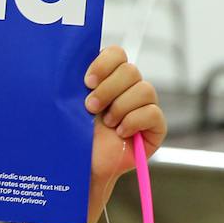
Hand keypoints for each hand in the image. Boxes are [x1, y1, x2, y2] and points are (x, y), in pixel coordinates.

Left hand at [83, 45, 165, 195]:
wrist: (81, 168)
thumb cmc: (73, 137)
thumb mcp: (68, 107)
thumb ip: (74, 84)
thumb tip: (68, 64)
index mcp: (107, 79)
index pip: (116, 54)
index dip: (104, 63)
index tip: (87, 81)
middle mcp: (127, 90)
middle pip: (131, 70)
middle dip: (108, 89)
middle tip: (90, 107)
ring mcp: (143, 107)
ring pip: (145, 89)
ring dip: (121, 106)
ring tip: (107, 123)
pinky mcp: (154, 127)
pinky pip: (153, 113)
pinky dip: (134, 121)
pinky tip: (120, 132)